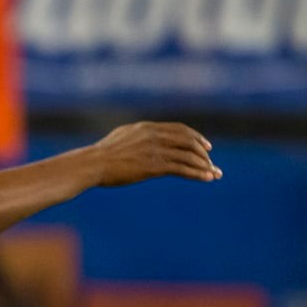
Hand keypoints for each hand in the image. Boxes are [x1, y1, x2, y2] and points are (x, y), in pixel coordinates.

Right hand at [88, 123, 220, 187]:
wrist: (92, 164)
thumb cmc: (101, 155)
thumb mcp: (120, 138)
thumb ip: (135, 137)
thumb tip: (138, 139)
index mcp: (147, 127)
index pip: (179, 129)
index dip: (195, 137)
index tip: (206, 146)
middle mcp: (154, 135)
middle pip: (188, 141)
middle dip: (203, 153)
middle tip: (212, 163)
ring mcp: (155, 150)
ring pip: (188, 155)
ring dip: (204, 165)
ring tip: (214, 174)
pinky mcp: (153, 166)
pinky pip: (182, 168)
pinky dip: (197, 173)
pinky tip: (207, 178)